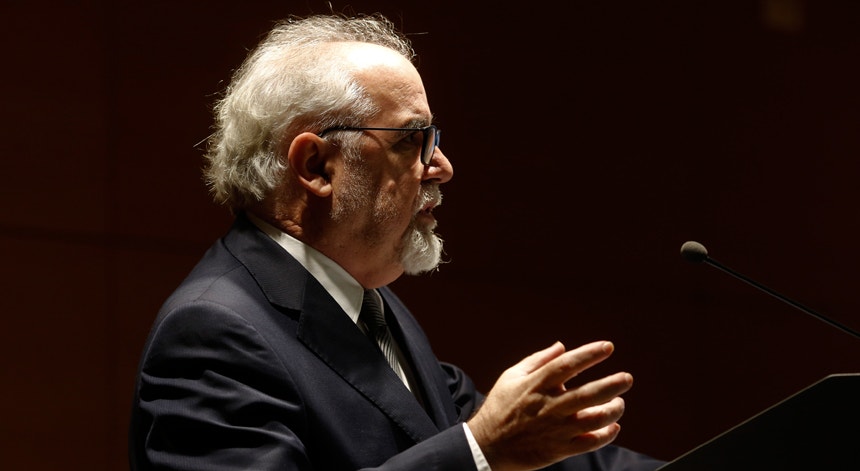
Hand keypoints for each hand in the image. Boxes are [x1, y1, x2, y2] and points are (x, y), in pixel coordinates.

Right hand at [466, 341, 632, 470]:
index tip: (608, 347)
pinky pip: (590, 443)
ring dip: (612, 410)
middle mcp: (549, 406)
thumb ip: (538, 360)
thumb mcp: (512, 376)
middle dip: (611, 385)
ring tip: (619, 402)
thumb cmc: (501, 406)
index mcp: (536, 385)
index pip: (567, 365)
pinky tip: (613, 425)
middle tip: (627, 378)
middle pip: (587, 394)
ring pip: (593, 420)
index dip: (589, 354)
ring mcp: (555, 429)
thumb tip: (562, 345)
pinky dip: (606, 434)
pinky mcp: (559, 450)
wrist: (487, 446)